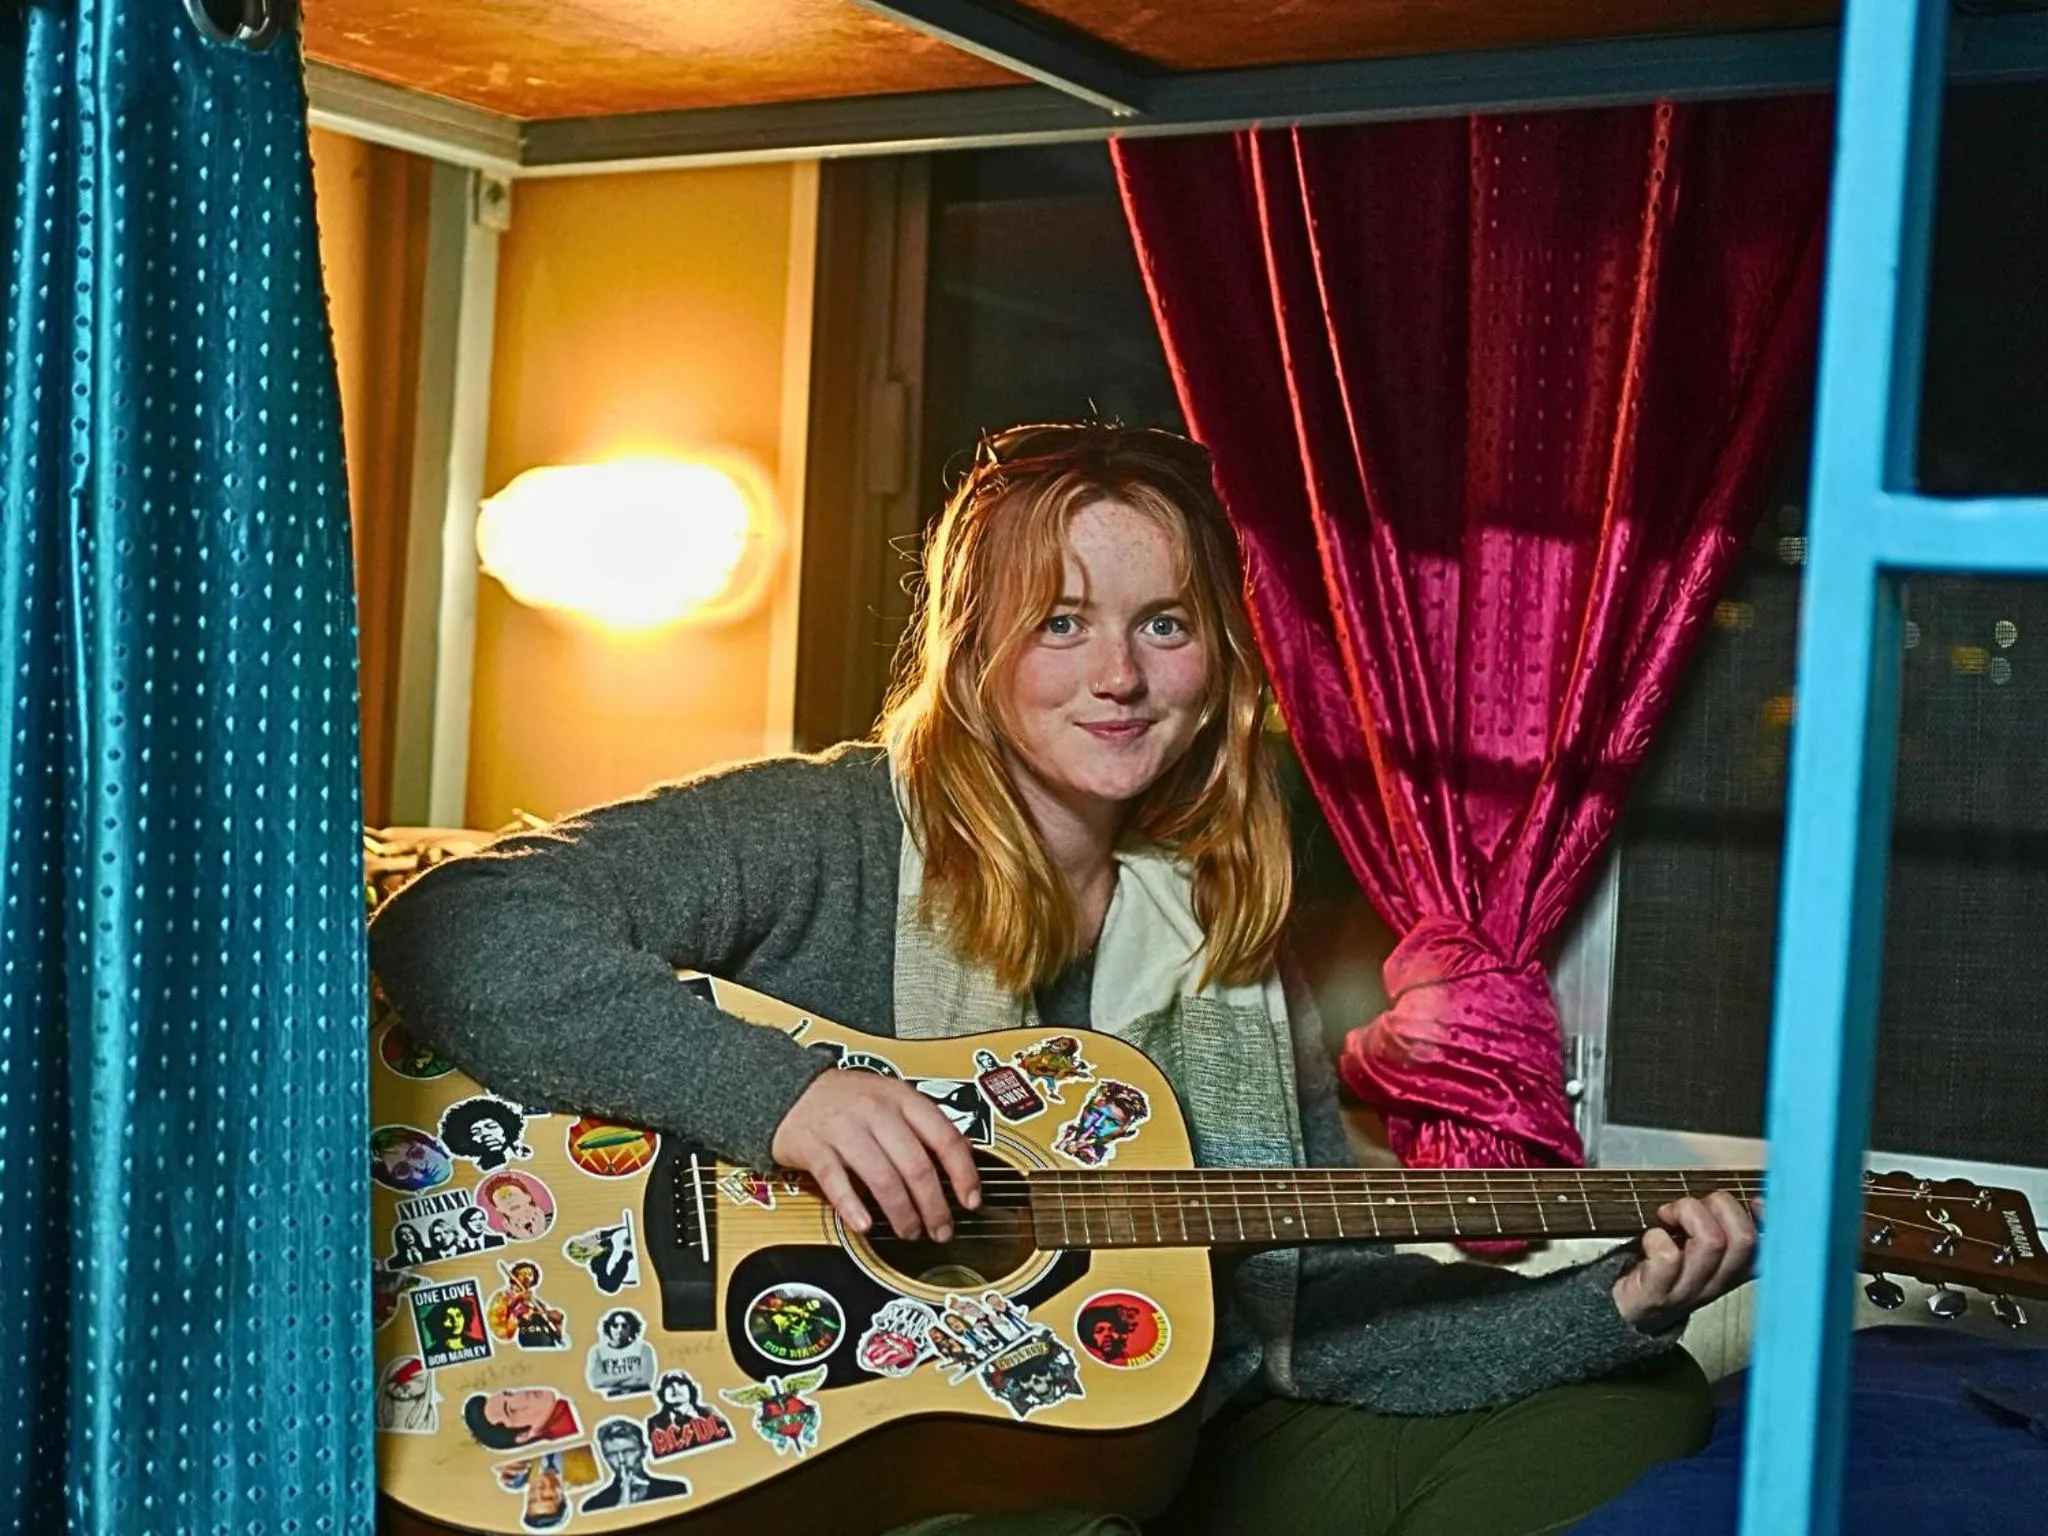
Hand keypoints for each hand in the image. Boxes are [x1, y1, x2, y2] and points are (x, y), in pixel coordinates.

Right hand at [770, 1070, 980, 1240]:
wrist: (793, 1089)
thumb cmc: (849, 1099)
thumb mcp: (892, 1097)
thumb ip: (924, 1126)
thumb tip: (962, 1160)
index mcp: (902, 1098)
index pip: (945, 1137)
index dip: (963, 1174)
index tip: (971, 1200)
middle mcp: (877, 1111)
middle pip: (916, 1165)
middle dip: (934, 1206)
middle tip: (940, 1229)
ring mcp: (844, 1129)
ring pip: (883, 1178)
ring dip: (902, 1213)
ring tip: (909, 1231)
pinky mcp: (815, 1148)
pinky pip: (837, 1182)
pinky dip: (853, 1208)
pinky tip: (865, 1224)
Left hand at [1611, 1190, 1759, 1333]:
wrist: (1629, 1313)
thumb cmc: (1663, 1273)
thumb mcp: (1699, 1254)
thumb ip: (1717, 1228)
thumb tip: (1732, 1199)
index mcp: (1731, 1271)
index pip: (1767, 1250)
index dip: (1767, 1221)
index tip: (1753, 1201)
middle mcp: (1716, 1283)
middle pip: (1744, 1240)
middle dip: (1720, 1206)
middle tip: (1691, 1207)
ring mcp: (1688, 1290)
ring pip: (1711, 1241)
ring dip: (1687, 1213)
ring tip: (1668, 1216)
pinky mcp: (1656, 1292)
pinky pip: (1668, 1257)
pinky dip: (1657, 1236)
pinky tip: (1650, 1237)